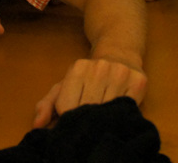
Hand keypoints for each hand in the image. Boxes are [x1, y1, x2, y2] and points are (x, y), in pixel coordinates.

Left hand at [33, 58, 147, 127]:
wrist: (120, 52)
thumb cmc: (88, 75)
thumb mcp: (65, 85)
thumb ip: (47, 104)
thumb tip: (37, 125)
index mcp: (78, 68)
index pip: (67, 108)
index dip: (68, 117)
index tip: (74, 114)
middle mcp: (100, 68)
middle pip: (87, 111)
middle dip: (86, 119)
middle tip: (88, 118)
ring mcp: (121, 74)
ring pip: (107, 112)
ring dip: (103, 119)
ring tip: (102, 115)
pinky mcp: (139, 82)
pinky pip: (127, 109)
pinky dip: (120, 115)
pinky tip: (117, 110)